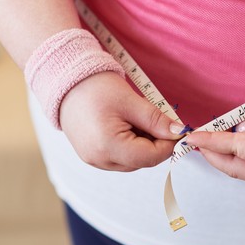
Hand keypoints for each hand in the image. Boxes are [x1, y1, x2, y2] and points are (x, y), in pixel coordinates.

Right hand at [59, 72, 183, 171]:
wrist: (67, 83)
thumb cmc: (96, 88)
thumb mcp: (131, 101)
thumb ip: (156, 120)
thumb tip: (178, 132)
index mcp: (109, 146)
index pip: (151, 157)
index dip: (168, 144)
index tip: (175, 129)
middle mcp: (99, 159)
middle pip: (142, 161)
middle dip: (155, 143)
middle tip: (154, 119)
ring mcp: (94, 160)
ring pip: (132, 161)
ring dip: (142, 144)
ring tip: (134, 120)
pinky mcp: (92, 156)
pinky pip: (119, 158)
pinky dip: (129, 145)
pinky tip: (124, 125)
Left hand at [184, 94, 244, 182]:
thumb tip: (240, 128)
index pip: (233, 149)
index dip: (210, 141)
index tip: (192, 136)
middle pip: (234, 168)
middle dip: (212, 156)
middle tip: (196, 142)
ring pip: (244, 174)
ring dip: (224, 162)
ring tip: (210, 147)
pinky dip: (239, 164)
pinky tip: (234, 153)